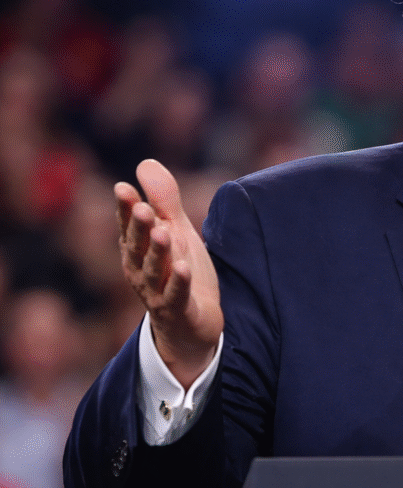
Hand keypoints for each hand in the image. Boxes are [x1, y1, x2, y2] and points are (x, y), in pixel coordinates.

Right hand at [116, 159, 222, 388]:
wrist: (193, 324)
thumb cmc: (179, 272)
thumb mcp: (176, 231)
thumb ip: (164, 200)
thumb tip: (144, 163)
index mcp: (137, 250)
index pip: (129, 226)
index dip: (126, 209)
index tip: (123, 188)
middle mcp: (140, 271)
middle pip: (137, 247)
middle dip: (139, 228)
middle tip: (144, 208)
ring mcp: (157, 293)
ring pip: (154, 271)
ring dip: (158, 252)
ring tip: (165, 232)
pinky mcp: (178, 311)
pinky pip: (177, 296)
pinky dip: (179, 282)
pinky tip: (184, 267)